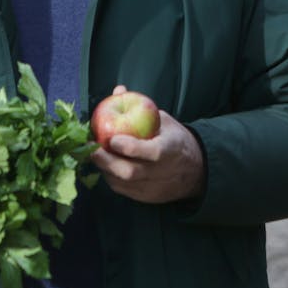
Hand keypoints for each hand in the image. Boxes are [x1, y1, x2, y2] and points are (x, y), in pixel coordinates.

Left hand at [90, 86, 205, 203]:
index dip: (130, 148)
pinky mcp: (146, 197)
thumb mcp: (164, 120)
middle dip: (107, 161)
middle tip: (91, 148)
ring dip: (105, 169)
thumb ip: (140, 107)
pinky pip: (122, 190)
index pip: (151, 153)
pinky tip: (104, 165)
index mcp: (171, 150)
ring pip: (123, 184)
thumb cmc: (175, 140)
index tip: (113, 139)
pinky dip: (110, 178)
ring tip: (94, 155)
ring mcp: (154, 188)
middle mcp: (163, 172)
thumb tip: (118, 90)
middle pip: (131, 172)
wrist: (195, 171)